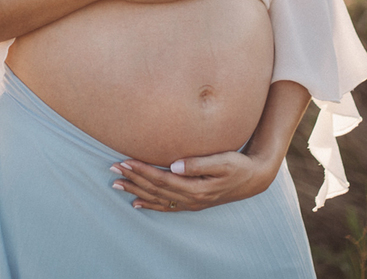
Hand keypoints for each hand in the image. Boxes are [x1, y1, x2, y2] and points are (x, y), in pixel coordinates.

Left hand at [109, 149, 278, 211]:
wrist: (254, 179)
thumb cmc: (238, 165)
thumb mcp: (222, 161)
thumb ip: (198, 163)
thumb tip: (174, 164)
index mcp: (196, 187)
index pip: (161, 178)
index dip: (141, 170)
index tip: (125, 161)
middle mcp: (191, 198)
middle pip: (155, 189)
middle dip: (133, 179)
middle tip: (113, 169)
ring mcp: (191, 203)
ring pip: (157, 198)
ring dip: (136, 191)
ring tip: (117, 184)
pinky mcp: (193, 202)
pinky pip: (167, 206)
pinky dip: (150, 204)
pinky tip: (136, 203)